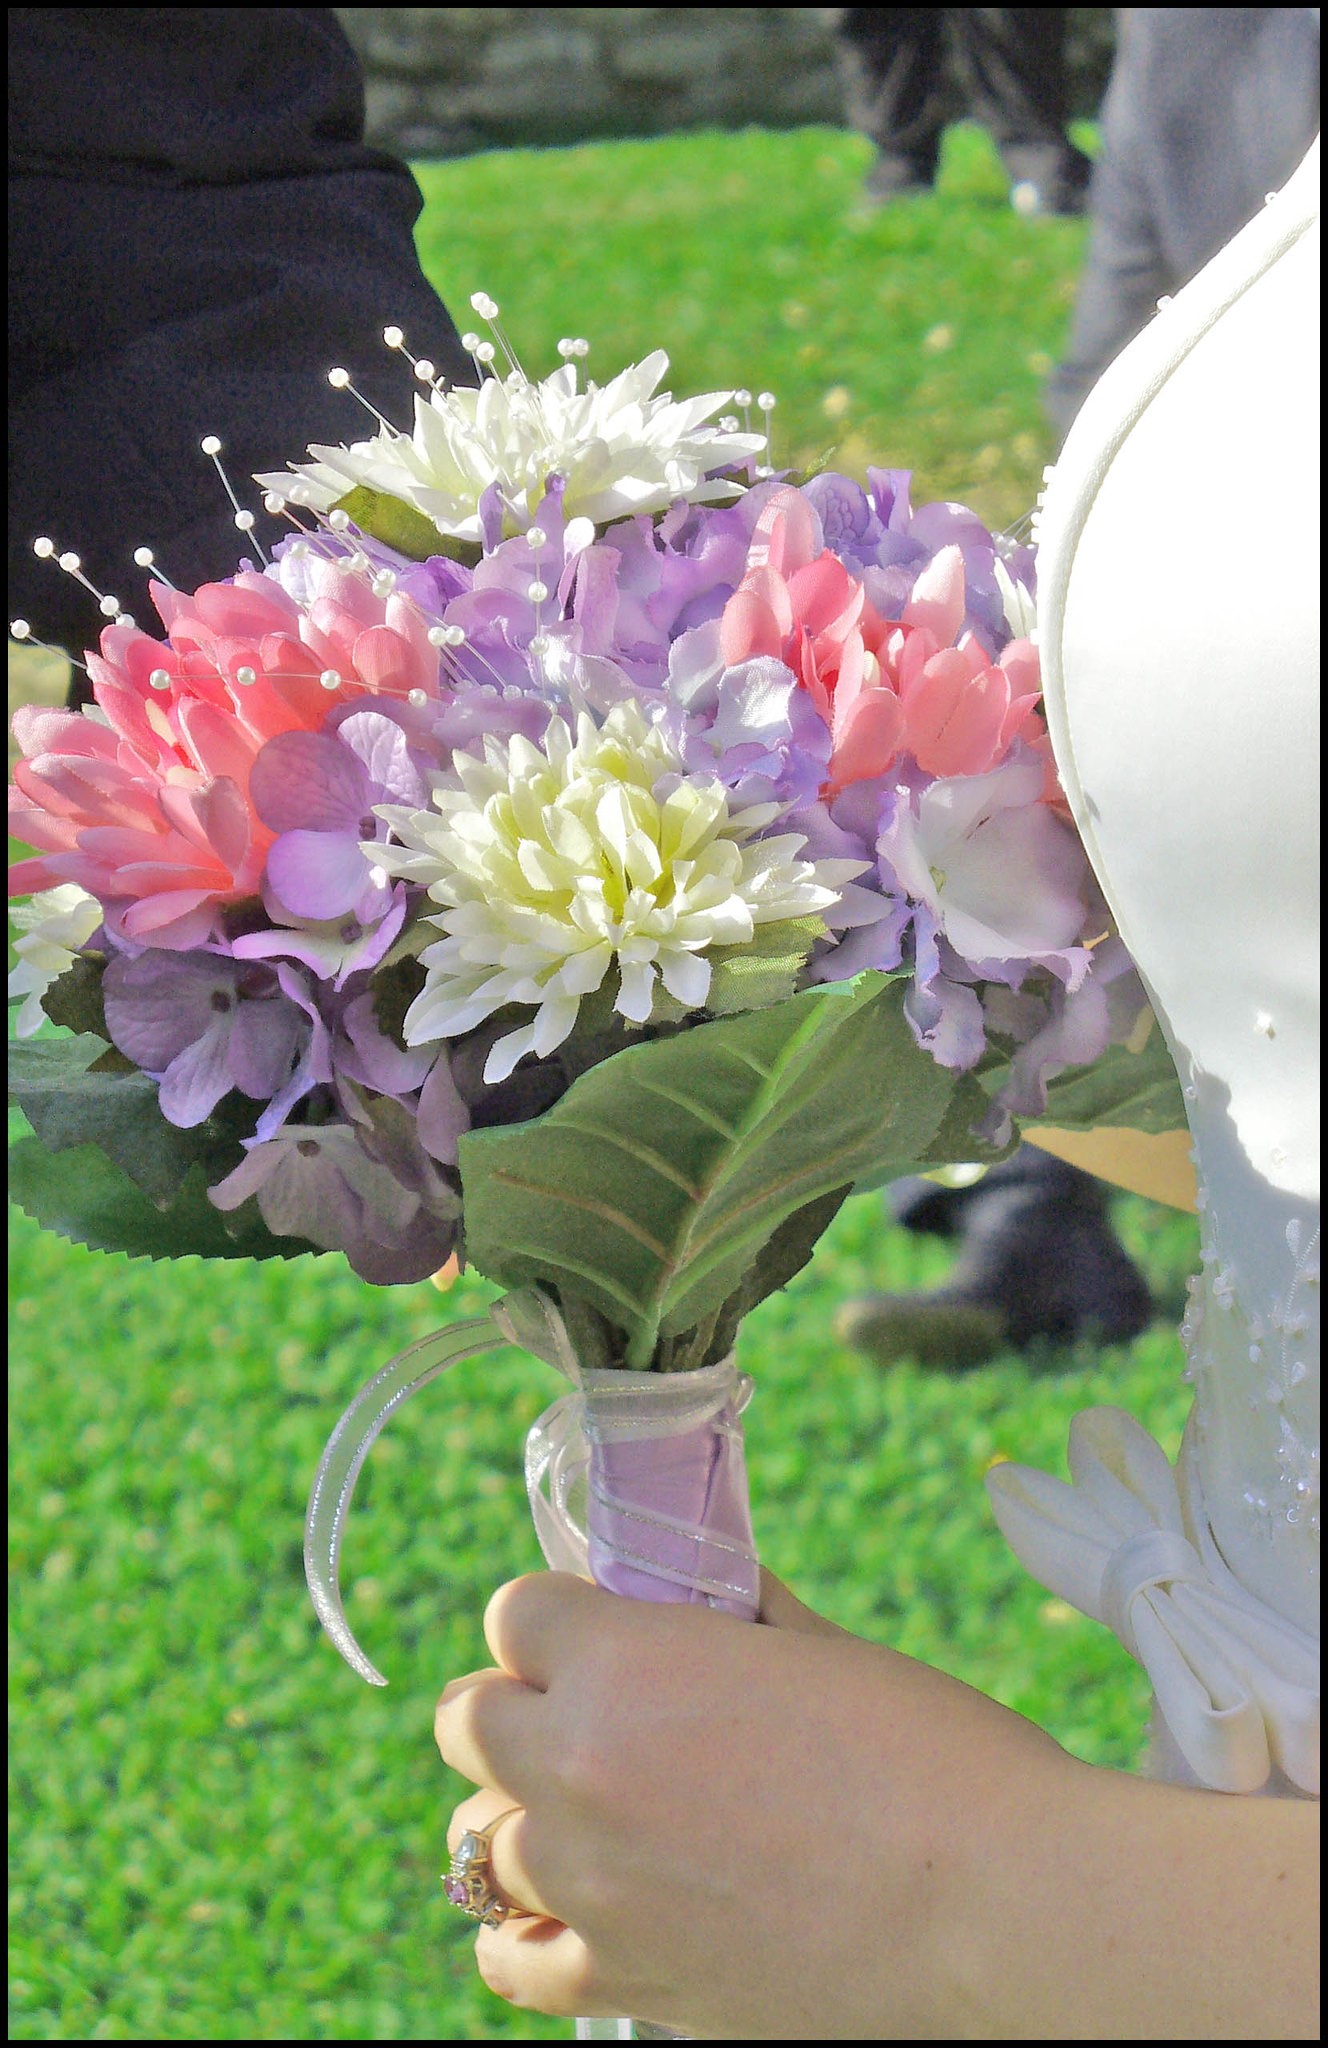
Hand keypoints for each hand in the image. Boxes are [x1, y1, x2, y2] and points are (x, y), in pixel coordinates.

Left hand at [435, 1569, 1076, 2037]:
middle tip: (589, 1716)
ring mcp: (590, 1884)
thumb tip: (707, 1598)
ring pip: (476, 1838)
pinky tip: (572, 1907)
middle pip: (468, 1721)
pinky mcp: (623, 1979)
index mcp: (622, 1663)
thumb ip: (734, 1618)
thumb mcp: (819, 1648)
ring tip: (597, 1815)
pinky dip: (526, 1928)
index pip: (514, 1615)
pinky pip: (508, 1956)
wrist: (991, 1904)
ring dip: (527, 1814)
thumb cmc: (927, 1756)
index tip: (597, 1631)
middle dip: (519, 1706)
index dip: (558, 1617)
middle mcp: (578, 1768)